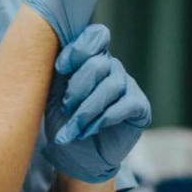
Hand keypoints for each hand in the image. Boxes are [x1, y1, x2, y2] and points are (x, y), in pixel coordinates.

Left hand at [43, 24, 151, 183]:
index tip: (60, 69)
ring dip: (87, 109)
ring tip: (74, 127)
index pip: (96, 35)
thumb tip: (53, 49)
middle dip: (78, 87)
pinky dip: (104, 118)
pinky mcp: (139, 107)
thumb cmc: (62, 120)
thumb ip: (59, 70)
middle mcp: (112, 67)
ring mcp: (127, 85)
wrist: (74, 156)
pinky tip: (90, 130)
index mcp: (91, 58)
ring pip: (111, 86)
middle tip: (66, 108)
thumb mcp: (53, 92)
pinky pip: (126, 104)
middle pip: (100, 63)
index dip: (78, 49)